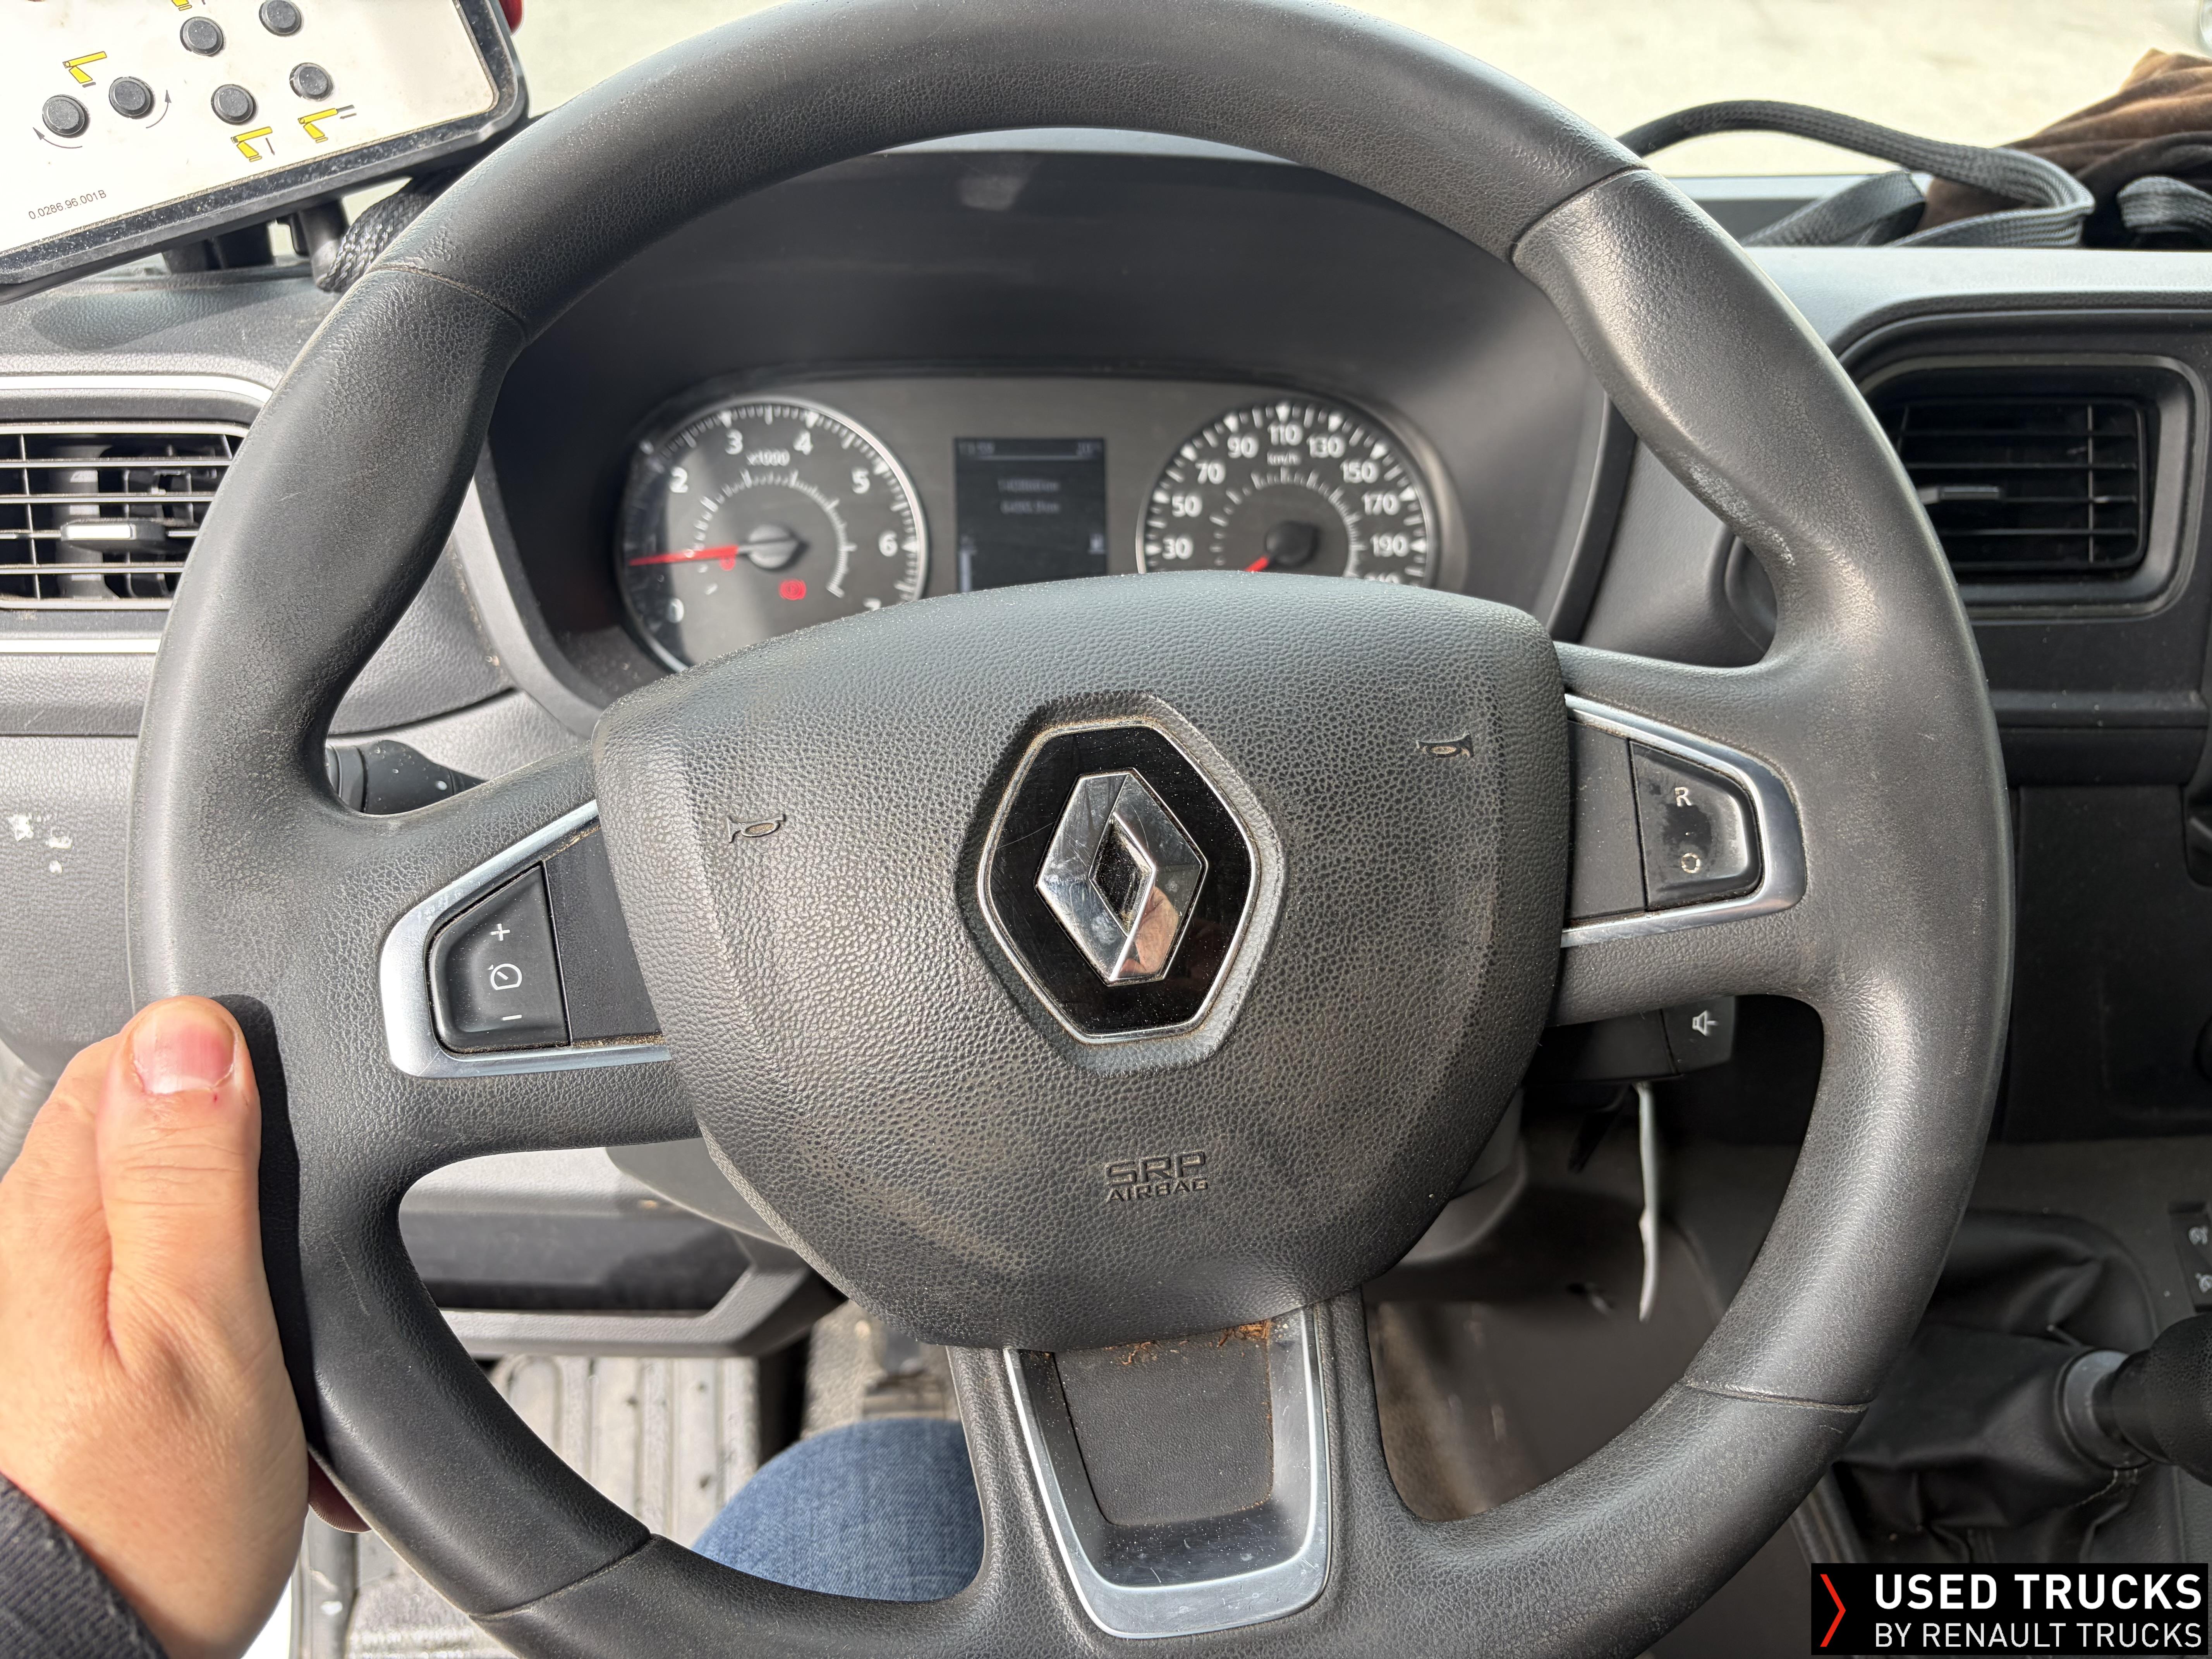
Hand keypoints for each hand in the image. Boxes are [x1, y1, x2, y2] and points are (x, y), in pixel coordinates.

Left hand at [0, 999, 311, 1658]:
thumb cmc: (137, 1525)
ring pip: (164, 1223)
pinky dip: (211, 1335)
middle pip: (159, 1135)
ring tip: (279, 1365)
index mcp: (58, 1213)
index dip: (243, 1082)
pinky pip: (149, 1300)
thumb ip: (192, 1173)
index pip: (149, 1052)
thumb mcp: (205, 1332)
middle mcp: (22, 1243)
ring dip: (239, 1270)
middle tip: (296, 1292)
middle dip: (251, 1184)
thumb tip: (187, 1030)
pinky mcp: (56, 1365)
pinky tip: (244, 1403)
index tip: (297, 1170)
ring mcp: (35, 1306)